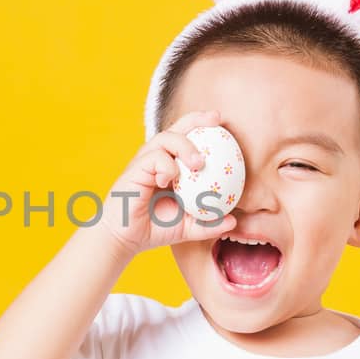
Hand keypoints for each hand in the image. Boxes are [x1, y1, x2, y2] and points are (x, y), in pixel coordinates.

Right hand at [94, 109, 236, 257]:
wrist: (125, 240)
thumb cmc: (154, 228)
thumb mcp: (188, 227)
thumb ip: (209, 223)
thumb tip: (233, 222)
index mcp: (172, 165)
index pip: (189, 137)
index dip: (205, 126)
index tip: (225, 123)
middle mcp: (158, 158)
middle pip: (178, 127)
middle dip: (197, 119)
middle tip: (217, 121)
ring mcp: (145, 162)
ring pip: (166, 138)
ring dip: (185, 146)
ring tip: (198, 163)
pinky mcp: (135, 169)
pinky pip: (155, 158)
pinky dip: (166, 166)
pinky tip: (168, 180)